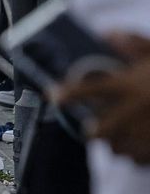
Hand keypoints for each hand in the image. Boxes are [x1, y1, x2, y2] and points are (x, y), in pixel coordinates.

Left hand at [57, 34, 149, 163]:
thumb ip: (133, 43)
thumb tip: (107, 33)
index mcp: (130, 85)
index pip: (88, 89)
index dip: (67, 93)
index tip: (53, 95)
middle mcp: (136, 110)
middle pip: (100, 129)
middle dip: (92, 131)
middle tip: (90, 129)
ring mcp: (149, 132)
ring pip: (119, 148)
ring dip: (115, 145)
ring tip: (117, 139)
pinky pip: (141, 160)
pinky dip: (138, 156)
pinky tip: (140, 148)